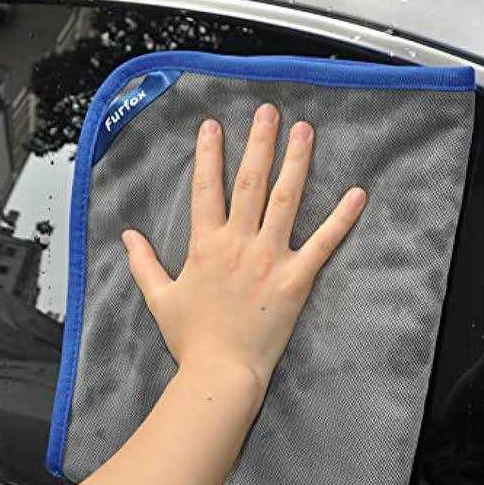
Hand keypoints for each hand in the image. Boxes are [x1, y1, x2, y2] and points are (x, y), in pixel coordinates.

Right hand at [122, 104, 366, 392]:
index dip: (209, 154)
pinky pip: (323, 243)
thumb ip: (143, 263)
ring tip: (305, 131)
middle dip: (259, 142)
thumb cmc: (191, 339)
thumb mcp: (159, 298)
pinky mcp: (296, 280)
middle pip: (250, 182)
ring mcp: (270, 259)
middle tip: (268, 112)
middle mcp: (239, 244)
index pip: (207, 188)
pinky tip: (356, 193)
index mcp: (206, 246)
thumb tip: (127, 236)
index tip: (213, 126)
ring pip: (286, 200)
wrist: (221, 372)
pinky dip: (341, 218)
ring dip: (296, 162)